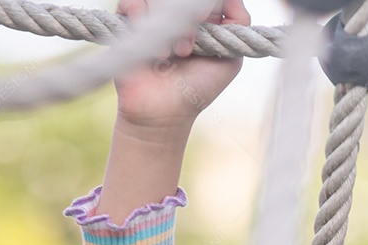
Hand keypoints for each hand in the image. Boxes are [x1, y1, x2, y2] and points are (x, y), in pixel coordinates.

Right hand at [114, 0, 249, 132]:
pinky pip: (131, 1)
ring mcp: (154, 15)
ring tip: (173, 54)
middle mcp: (178, 13)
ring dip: (167, 22)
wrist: (163, 111)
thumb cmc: (197, 88)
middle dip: (188, 13)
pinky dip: (142, 18)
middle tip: (189, 44)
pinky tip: (154, 48)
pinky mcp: (130, 21)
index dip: (209, 3)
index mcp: (204, 18)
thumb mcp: (230, 59)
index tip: (204, 20)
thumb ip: (237, 27)